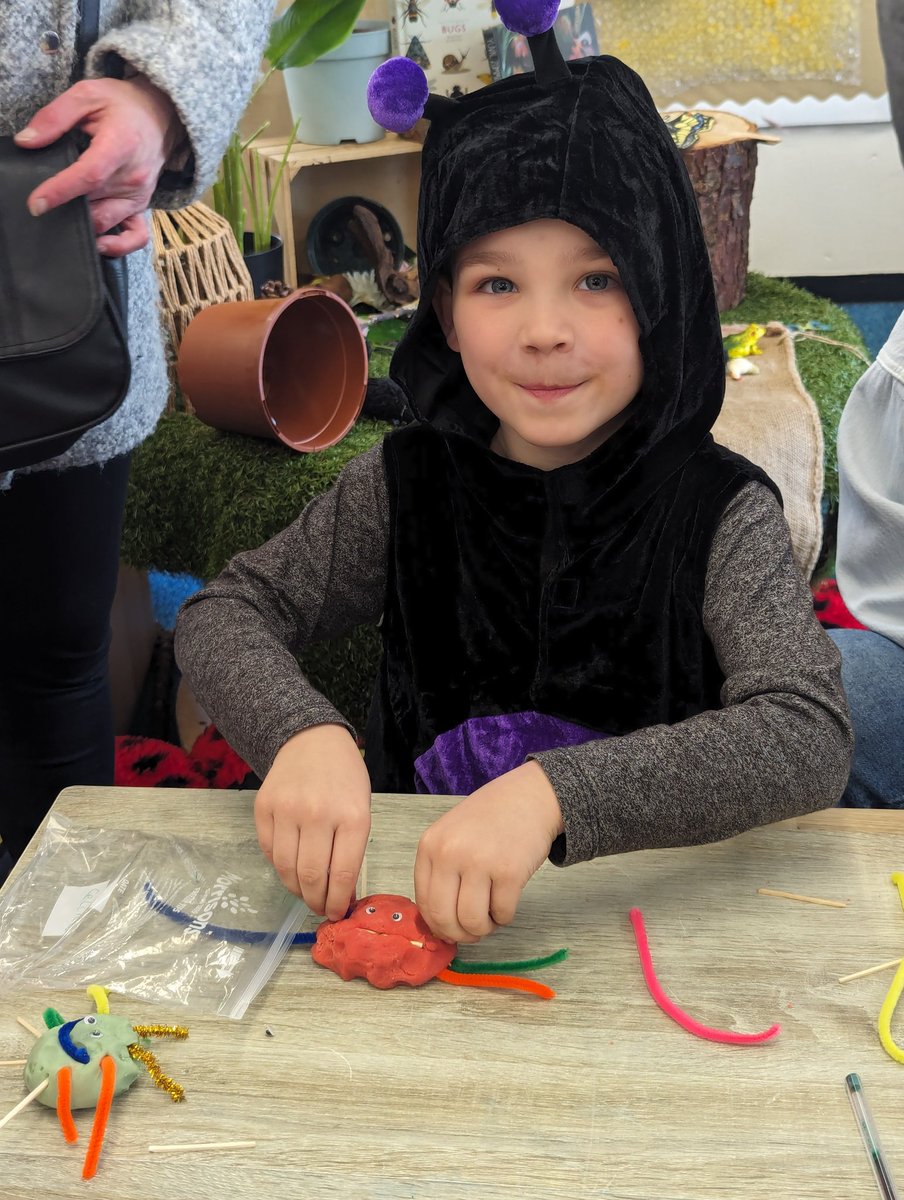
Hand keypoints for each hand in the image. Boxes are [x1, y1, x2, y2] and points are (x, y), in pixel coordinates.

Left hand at [14, 75, 183, 255]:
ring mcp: (139, 195)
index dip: (61, 191)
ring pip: (106, 222)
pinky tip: (97, 243)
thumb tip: (26, 141)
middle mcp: (133, 177)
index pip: (90, 176)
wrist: (158, 115)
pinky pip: (135, 237)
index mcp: (120, 145)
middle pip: (94, 204)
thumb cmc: (122, 105)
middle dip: (65, 208)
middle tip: (42, 204)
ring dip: (82, 224)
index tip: (36, 203)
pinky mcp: (141, 206)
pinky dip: (117, 246)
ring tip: (61, 216)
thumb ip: (54, 117)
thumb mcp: (86, 95)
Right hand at [254, 724, 371, 920]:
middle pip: (311, 876)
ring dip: (296, 889)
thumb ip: (351, 850)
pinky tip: (290, 866)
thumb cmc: (344, 778)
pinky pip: (269, 851)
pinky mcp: (263, 808)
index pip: (342, 873)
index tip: (336, 913)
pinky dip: (279, 866)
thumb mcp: (361, 809)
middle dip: (315, 901)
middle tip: (319, 908)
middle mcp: (318, 813)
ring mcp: (287, 810)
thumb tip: (342, 896)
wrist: (312, 740)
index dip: (337, 902)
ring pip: (286, 868)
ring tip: (305, 892)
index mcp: (352, 816)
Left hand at [414, 760, 563, 943]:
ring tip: (491, 915)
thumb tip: (439, 924)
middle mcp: (450, 853)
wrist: (529, 796)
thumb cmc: (489, 818)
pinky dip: (505, 916)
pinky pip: (502, 914)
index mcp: (429, 846)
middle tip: (473, 931)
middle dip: (459, 934)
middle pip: (444, 918)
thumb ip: (441, 872)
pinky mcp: (510, 872)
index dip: (438, 925)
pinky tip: (506, 901)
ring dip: (483, 928)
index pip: (424, 903)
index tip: (450, 929)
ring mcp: (480, 862)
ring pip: (472, 922)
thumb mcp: (451, 835)